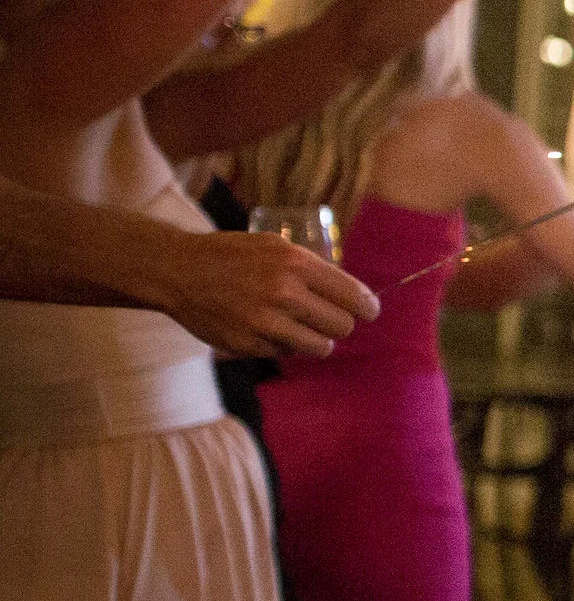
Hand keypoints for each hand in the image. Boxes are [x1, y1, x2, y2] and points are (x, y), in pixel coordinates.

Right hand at [153, 230, 378, 358]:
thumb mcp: (276, 247)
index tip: (369, 311)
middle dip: (339, 323)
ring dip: (316, 339)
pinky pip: (286, 353)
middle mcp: (284, 294)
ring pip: (321, 347)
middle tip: (327, 317)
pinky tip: (264, 326)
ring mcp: (265, 323)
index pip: (355, 297)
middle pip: (343, 326)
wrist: (177, 270)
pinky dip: (282, 343)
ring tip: (299, 325)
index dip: (368, 307)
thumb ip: (315, 270)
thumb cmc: (233, 256)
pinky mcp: (248, 345)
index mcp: (296, 264)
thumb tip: (355, 297)